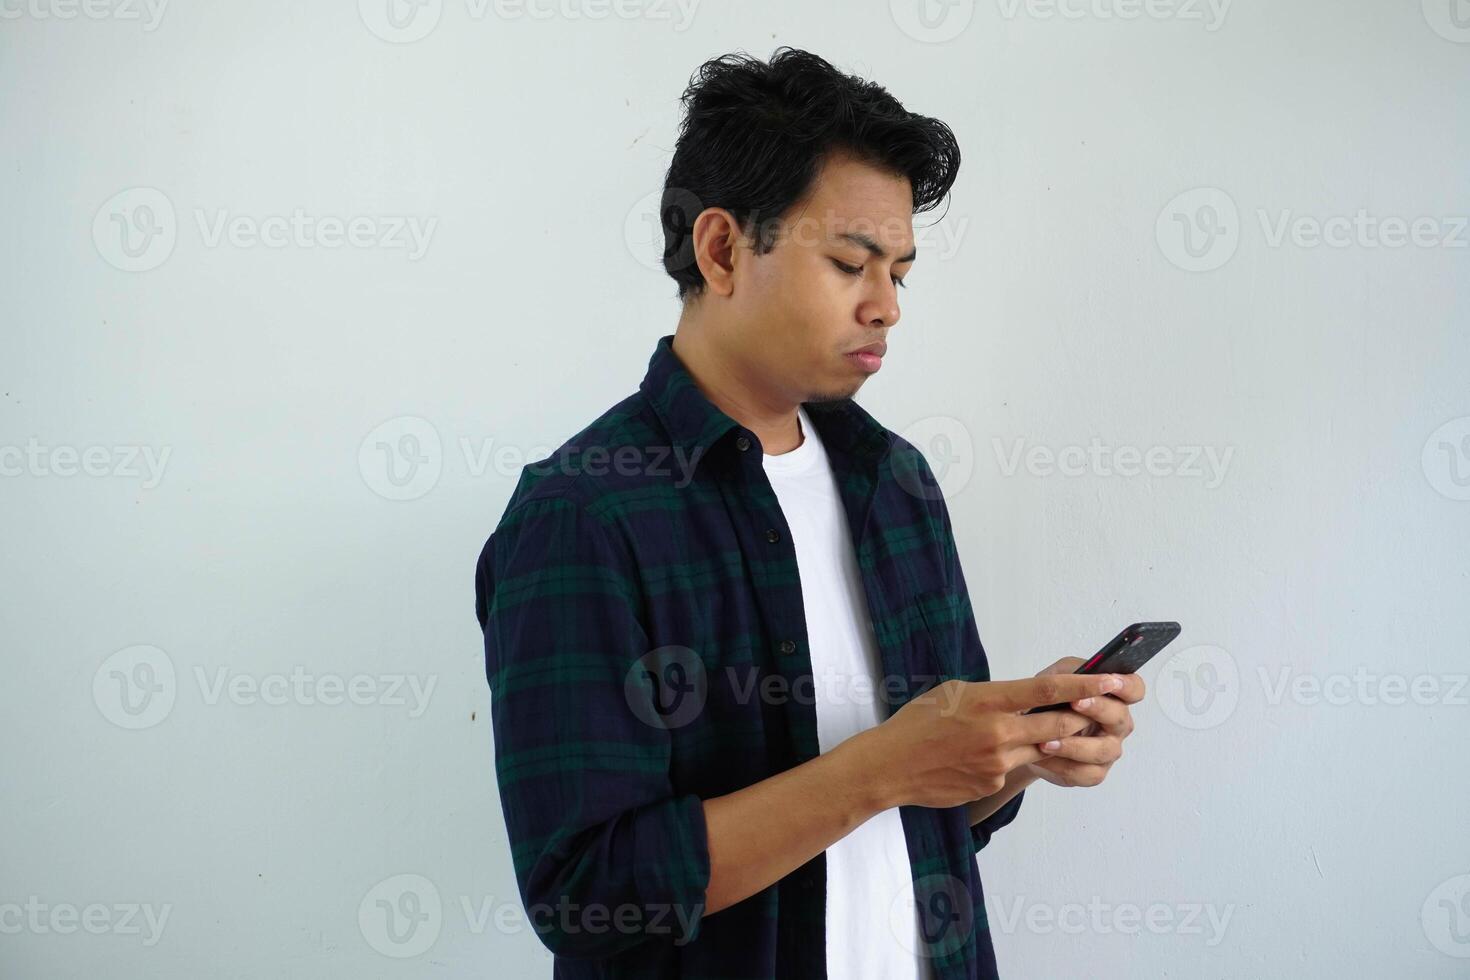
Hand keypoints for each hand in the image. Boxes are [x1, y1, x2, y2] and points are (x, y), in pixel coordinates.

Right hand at [853, 672, 1126, 810]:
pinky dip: (1010, 759)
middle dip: (1083, 716)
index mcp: (988, 700)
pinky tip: (982, 756)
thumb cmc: (918, 723)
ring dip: (1048, 740)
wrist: (891, 765)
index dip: (1087, 683)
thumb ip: (992, 695)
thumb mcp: (954, 693)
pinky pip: (1013, 768)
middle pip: (1059, 722)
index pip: (1048, 689)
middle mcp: (998, 731)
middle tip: (1100, 710)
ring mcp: (997, 761)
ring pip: (1041, 747)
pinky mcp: (992, 783)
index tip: (1114, 678)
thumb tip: (1024, 698)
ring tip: (1037, 731)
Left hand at [1024, 657, 1144, 787]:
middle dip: (1098, 709)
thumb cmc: (1048, 703)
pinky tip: (1043, 756)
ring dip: (1075, 745)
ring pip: (1103, 750)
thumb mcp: (1055, 677)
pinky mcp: (1093, 772)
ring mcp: (1107, 750)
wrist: (1028, 735)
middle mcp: (1116, 725)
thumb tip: (1083, 672)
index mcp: (1113, 698)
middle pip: (1120, 718)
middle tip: (1074, 702)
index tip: (1111, 681)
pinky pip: (1085, 772)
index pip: (1134, 689)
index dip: (1127, 686)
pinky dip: (1061, 764)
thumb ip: (1071, 672)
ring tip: (1047, 740)